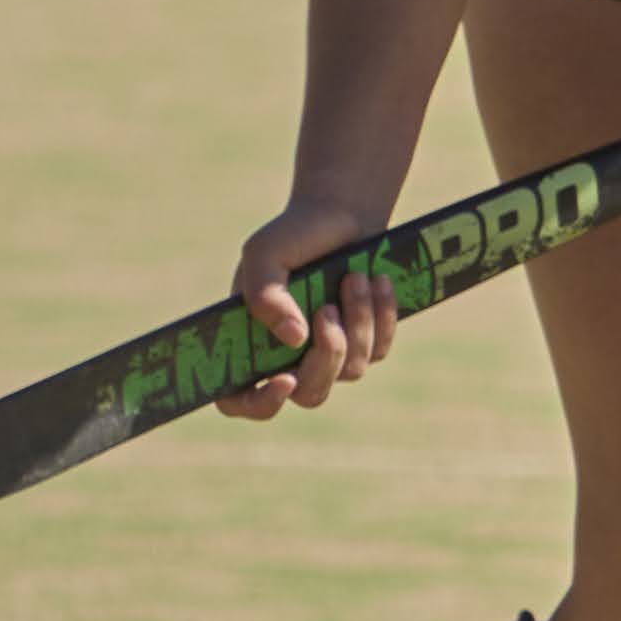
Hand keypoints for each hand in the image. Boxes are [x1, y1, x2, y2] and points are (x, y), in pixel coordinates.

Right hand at [217, 195, 401, 418]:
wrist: (339, 217)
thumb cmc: (292, 237)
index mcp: (249, 345)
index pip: (239, 402)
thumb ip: (265, 294)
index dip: (259, 403)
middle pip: (310, 395)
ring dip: (357, 322)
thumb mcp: (265, 254)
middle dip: (327, 355)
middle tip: (327, 308)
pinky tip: (377, 281)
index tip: (285, 379)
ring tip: (355, 277)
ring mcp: (330, 357)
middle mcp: (288, 360)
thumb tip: (294, 339)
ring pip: (351, 370)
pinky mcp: (366, 346)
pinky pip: (379, 351)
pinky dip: (381, 315)